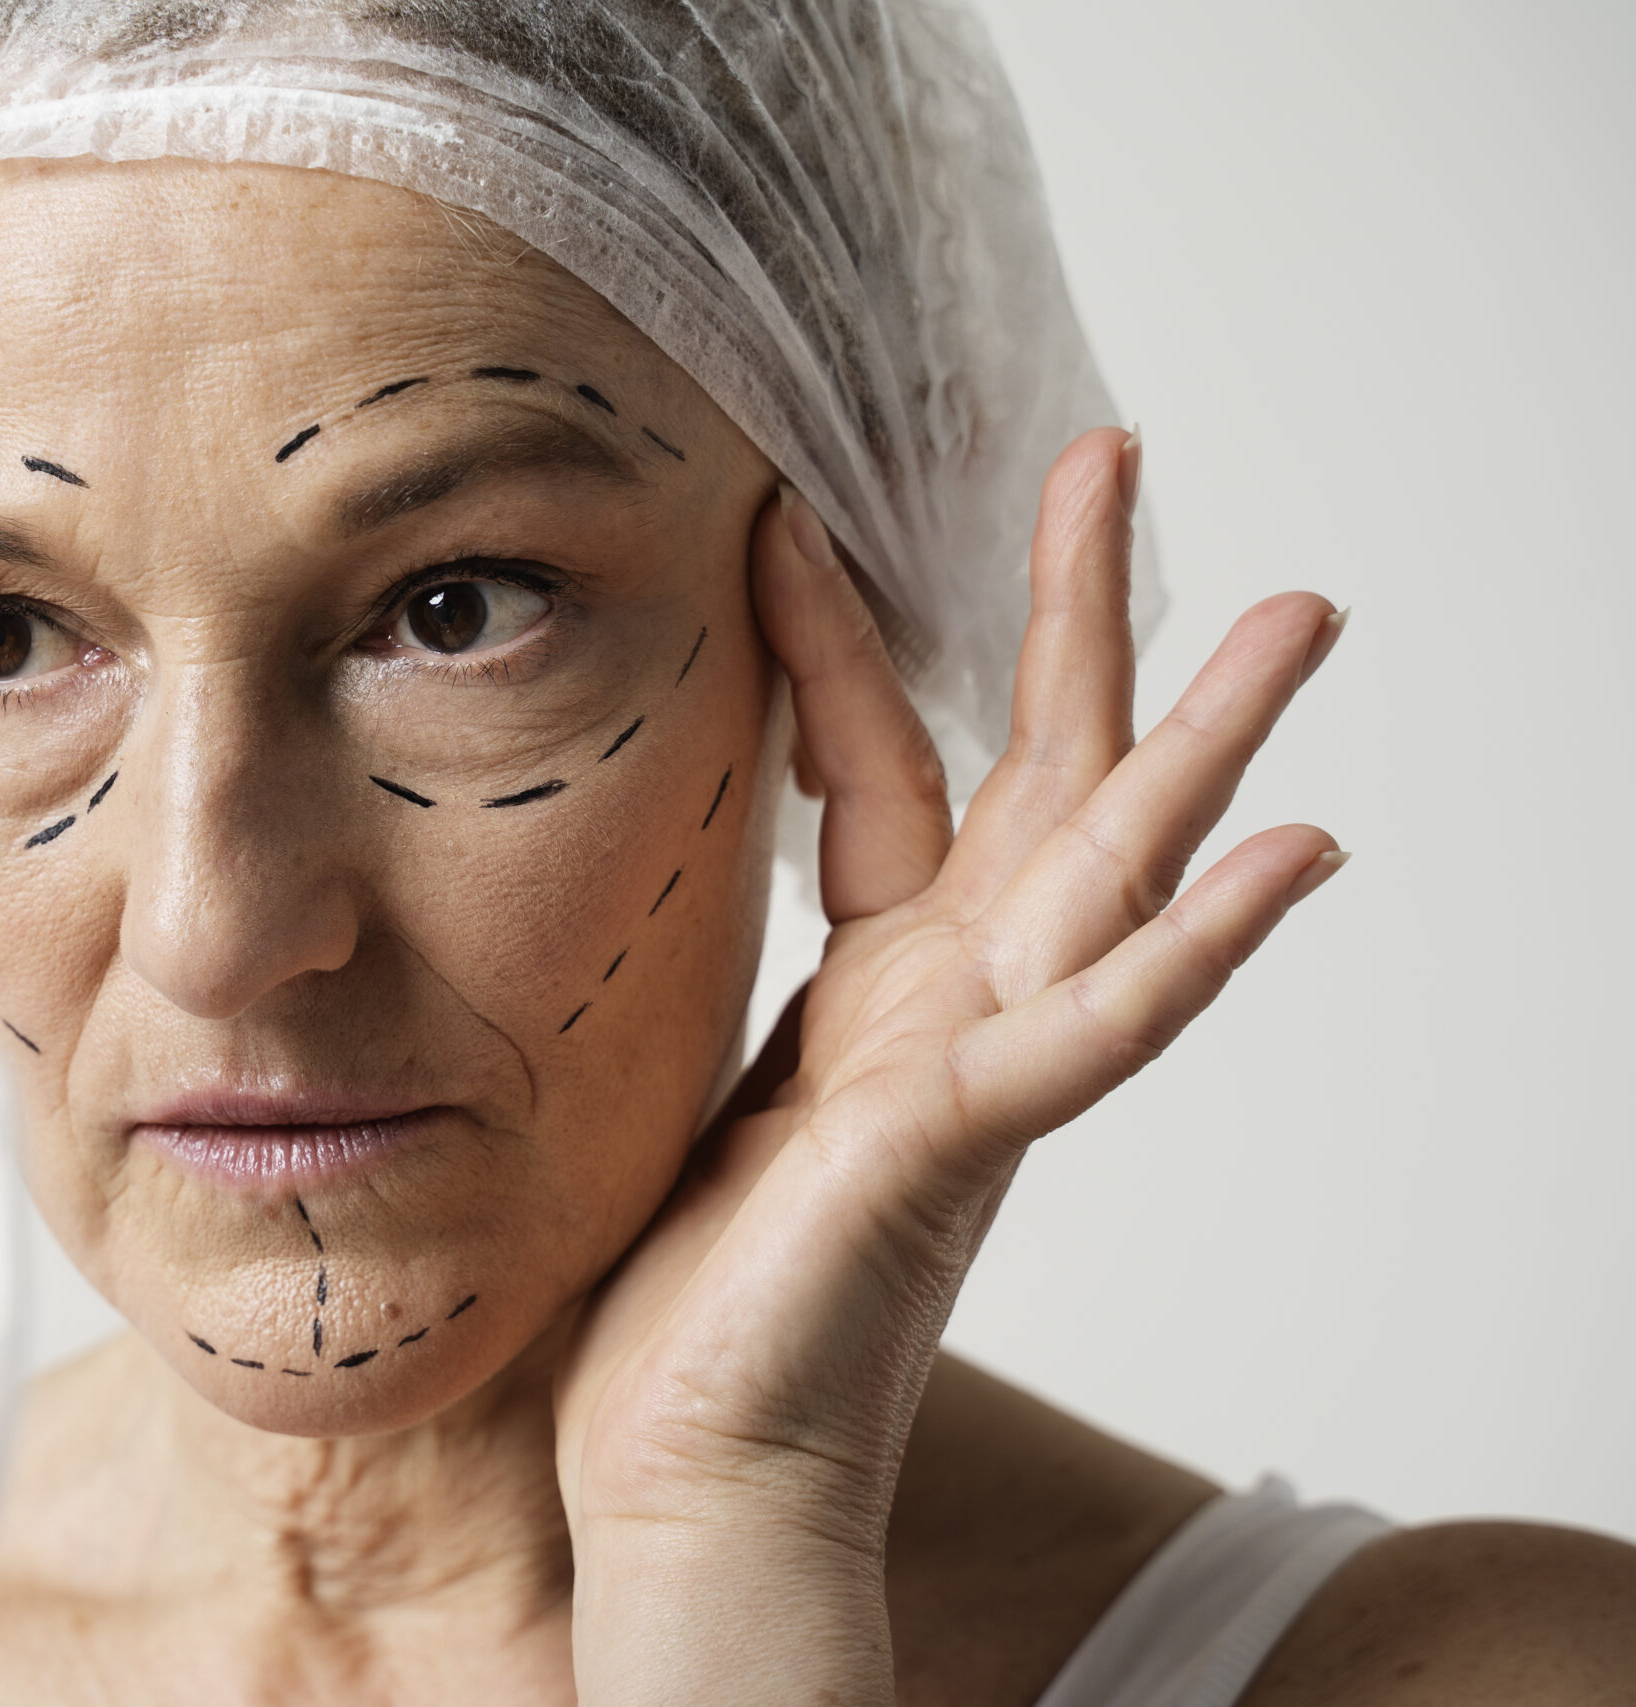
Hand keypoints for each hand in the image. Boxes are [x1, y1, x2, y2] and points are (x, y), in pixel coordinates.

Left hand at [552, 428, 1346, 1704]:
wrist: (686, 1470)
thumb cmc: (687, 1293)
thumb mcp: (690, 1079)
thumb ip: (719, 975)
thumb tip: (646, 872)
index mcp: (875, 983)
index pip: (873, 762)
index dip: (833, 631)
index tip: (783, 503)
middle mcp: (947, 1008)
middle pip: (1036, 776)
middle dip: (1076, 616)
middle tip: (1114, 449)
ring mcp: (969, 1073)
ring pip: (1109, 875)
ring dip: (1204, 745)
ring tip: (1294, 615)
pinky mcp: (955, 1150)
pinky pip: (1094, 1034)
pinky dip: (1192, 947)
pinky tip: (1291, 855)